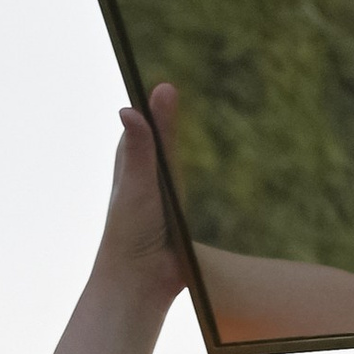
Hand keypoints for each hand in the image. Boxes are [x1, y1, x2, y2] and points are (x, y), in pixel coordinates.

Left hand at [91, 80, 188, 314]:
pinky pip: (196, 190)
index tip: (166, 71)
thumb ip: (142, 148)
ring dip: (192, 143)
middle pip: (164, 135)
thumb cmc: (132, 232)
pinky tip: (224, 168)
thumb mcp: (139, 184)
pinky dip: (207, 179)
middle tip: (189, 81)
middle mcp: (148, 174)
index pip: (143, 118)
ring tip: (208, 117)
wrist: (144, 281)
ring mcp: (166, 195)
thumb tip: (129, 107)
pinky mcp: (183, 216)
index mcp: (133, 161)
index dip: (153, 98)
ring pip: (180, 161)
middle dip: (172, 114)